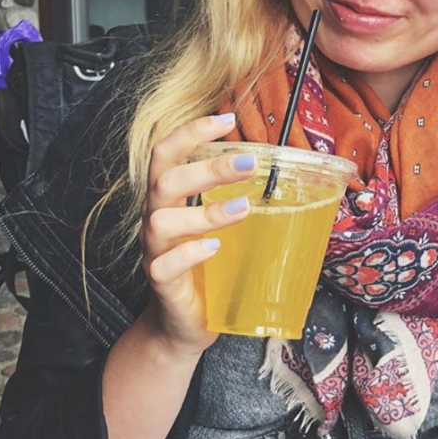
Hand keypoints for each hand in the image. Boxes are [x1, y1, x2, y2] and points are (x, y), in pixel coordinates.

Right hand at [140, 113, 255, 358]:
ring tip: (243, 208)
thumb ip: (235, 194)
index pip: (166, 153)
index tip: (226, 117)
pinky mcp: (162, 284)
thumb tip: (282, 167)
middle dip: (208, 167)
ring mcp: (156, 251)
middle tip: (249, 162)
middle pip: (165, 180)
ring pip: (161, 221)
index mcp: (169, 198)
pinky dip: (190, 254)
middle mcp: (156, 218)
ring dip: (204, 211)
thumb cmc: (207, 265)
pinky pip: (164, 266)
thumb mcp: (220, 224)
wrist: (184, 321)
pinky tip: (215, 248)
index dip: (191, 131)